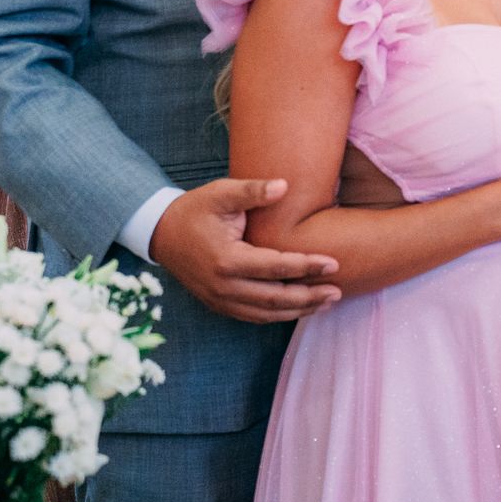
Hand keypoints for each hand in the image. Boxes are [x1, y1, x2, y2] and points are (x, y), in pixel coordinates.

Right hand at [148, 178, 341, 322]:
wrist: (162, 233)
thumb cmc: (196, 209)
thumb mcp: (221, 193)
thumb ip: (252, 191)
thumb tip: (283, 185)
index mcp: (226, 259)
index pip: (275, 268)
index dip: (306, 266)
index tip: (334, 263)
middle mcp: (223, 286)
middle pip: (274, 298)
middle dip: (309, 297)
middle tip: (338, 291)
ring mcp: (219, 299)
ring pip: (265, 313)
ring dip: (298, 310)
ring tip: (327, 303)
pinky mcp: (218, 304)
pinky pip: (253, 316)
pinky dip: (278, 315)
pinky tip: (300, 309)